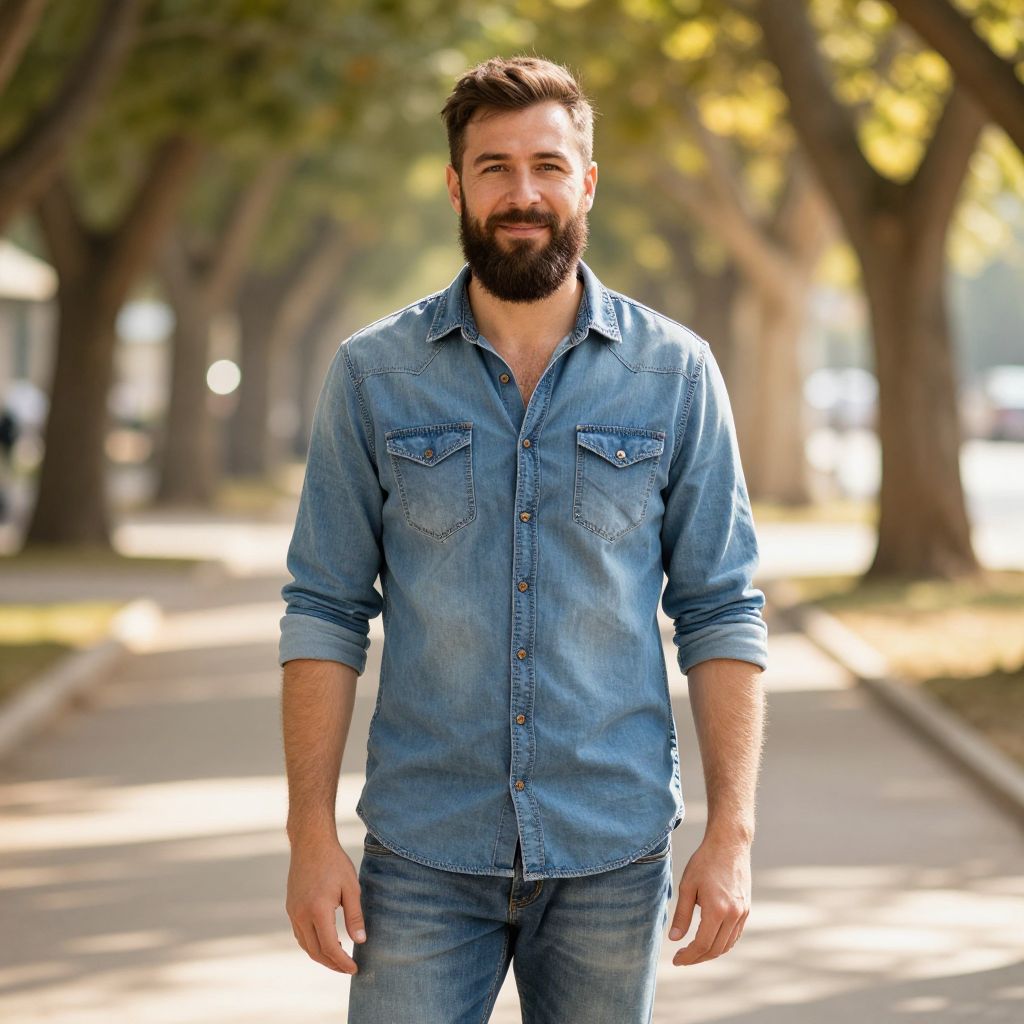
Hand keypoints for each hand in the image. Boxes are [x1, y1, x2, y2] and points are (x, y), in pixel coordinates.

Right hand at [286, 833, 366, 973]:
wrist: (310, 843)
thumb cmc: (334, 863)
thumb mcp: (351, 887)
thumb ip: (355, 916)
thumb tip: (360, 941)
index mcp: (318, 910)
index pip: (330, 947)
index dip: (342, 962)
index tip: (354, 968)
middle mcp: (301, 915)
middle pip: (315, 951)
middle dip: (332, 964)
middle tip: (348, 968)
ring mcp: (293, 912)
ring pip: (305, 945)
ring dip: (321, 956)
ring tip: (339, 958)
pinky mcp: (291, 908)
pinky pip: (300, 935)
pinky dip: (312, 944)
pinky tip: (325, 941)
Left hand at [667, 834, 750, 965]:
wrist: (729, 845)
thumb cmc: (705, 862)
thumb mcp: (687, 886)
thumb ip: (682, 914)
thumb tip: (674, 939)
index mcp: (717, 909)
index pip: (702, 944)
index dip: (689, 956)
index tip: (676, 960)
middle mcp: (733, 915)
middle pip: (716, 949)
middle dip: (698, 958)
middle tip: (682, 959)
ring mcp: (742, 913)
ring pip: (727, 945)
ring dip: (710, 952)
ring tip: (693, 952)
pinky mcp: (746, 909)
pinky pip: (734, 935)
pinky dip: (722, 943)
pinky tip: (709, 940)